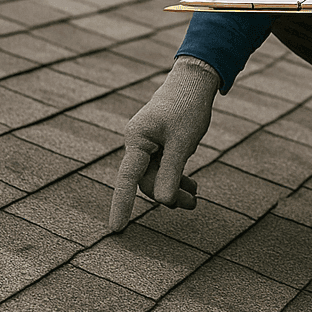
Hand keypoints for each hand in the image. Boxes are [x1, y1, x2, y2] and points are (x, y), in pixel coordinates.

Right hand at [108, 55, 220, 231]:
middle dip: (168, 194)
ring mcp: (146, 145)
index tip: (116, 229)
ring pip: (156, 177)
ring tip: (196, 197)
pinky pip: (163, 169)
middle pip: (146, 181)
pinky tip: (192, 186)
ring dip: (175, 189)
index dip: (121, 205)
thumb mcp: (183, 142)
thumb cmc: (188, 108)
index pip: (126, 179)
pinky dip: (176, 178)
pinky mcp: (157, 146)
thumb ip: (171, 171)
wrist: (194, 83)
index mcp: (137, 139)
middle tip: (194, 204)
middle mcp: (137, 144)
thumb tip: (162, 202)